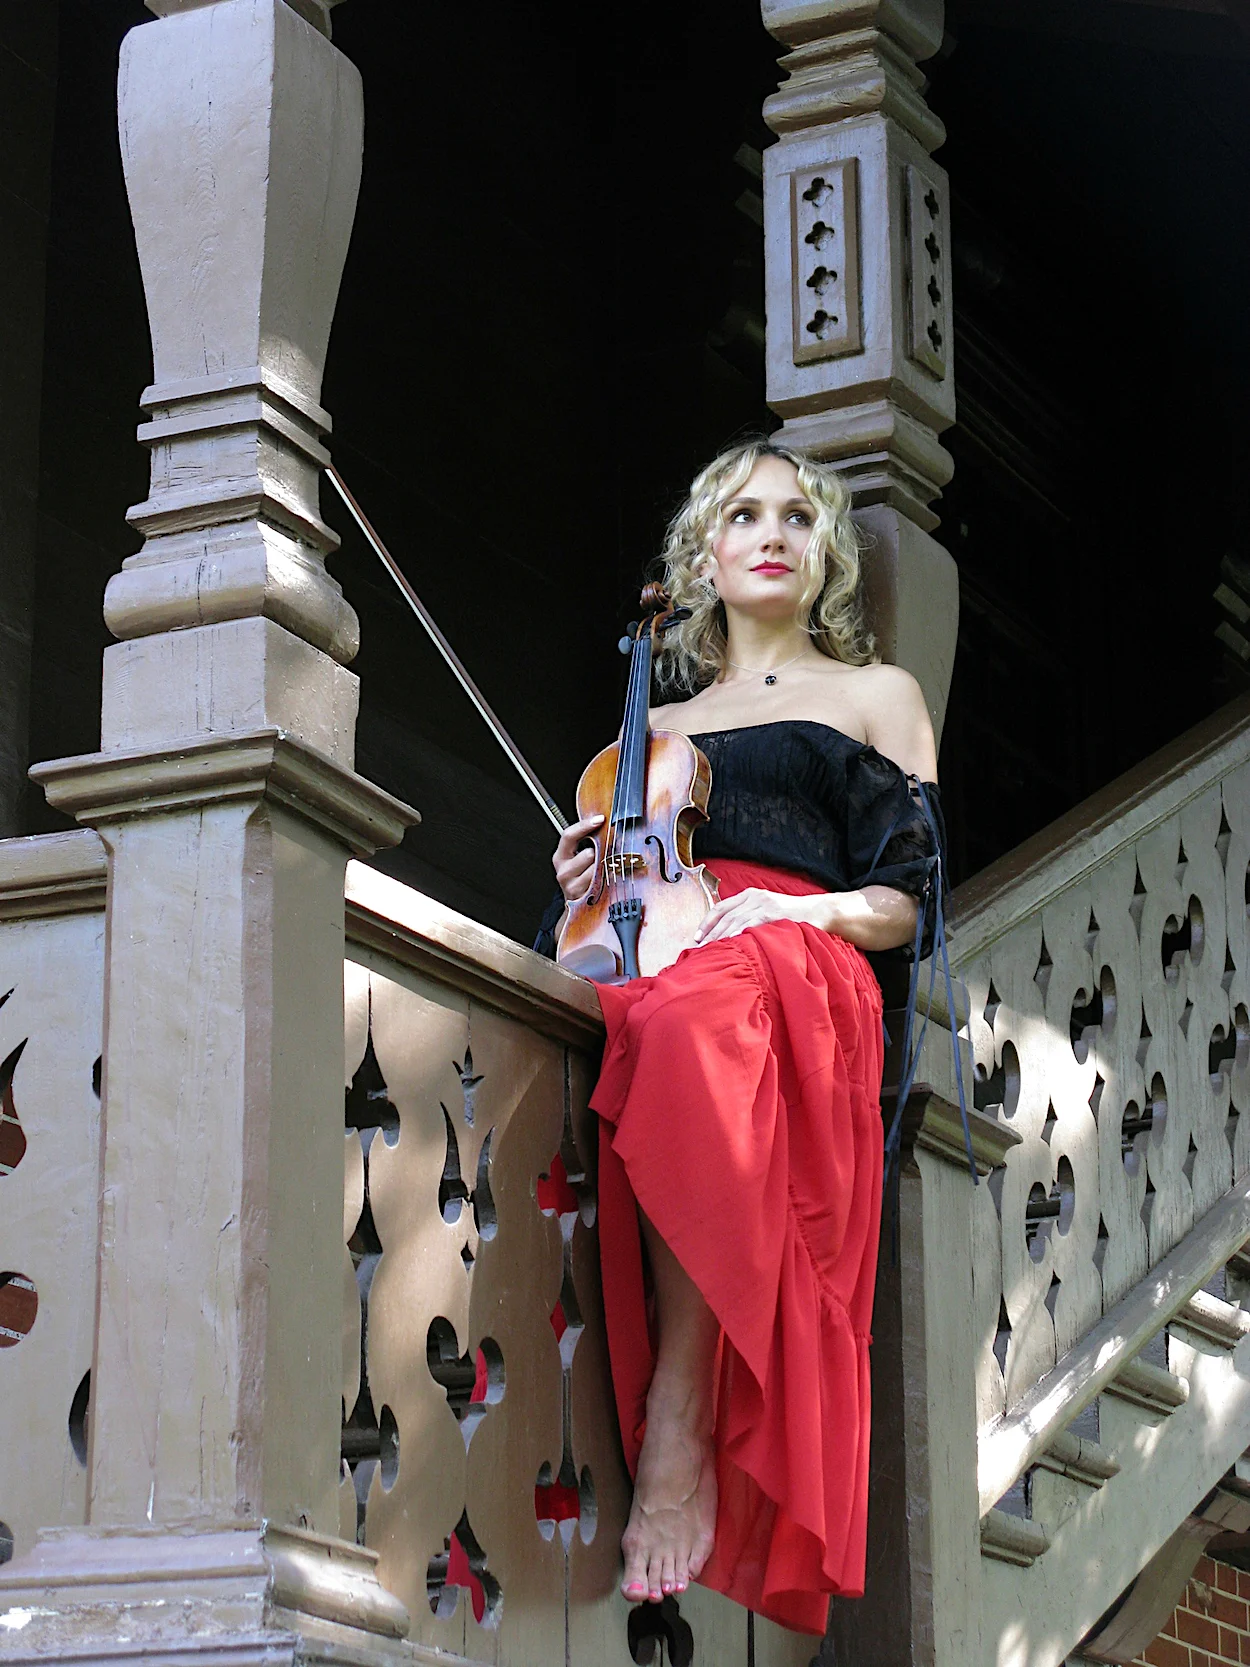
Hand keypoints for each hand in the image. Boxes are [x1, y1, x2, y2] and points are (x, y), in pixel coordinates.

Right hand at [553, 813, 603, 903]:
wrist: (576, 897)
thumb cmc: (579, 873)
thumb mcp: (577, 855)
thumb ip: (587, 840)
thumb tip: (604, 822)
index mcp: (560, 856)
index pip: (569, 836)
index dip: (585, 826)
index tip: (600, 819)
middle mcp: (563, 871)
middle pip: (587, 854)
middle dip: (601, 851)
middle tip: (609, 850)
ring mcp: (572, 885)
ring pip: (596, 868)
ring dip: (605, 865)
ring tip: (607, 866)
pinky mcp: (583, 897)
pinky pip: (600, 882)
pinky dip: (606, 877)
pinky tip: (608, 876)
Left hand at [694, 887, 827, 945]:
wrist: (819, 912)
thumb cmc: (792, 917)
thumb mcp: (767, 912)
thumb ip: (749, 919)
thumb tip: (728, 937)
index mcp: (750, 894)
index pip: (721, 907)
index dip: (707, 922)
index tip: (697, 938)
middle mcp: (754, 896)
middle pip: (725, 915)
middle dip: (711, 934)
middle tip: (701, 950)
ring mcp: (764, 903)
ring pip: (735, 920)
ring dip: (721, 937)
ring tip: (711, 951)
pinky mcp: (773, 912)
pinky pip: (751, 924)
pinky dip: (739, 934)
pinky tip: (730, 945)